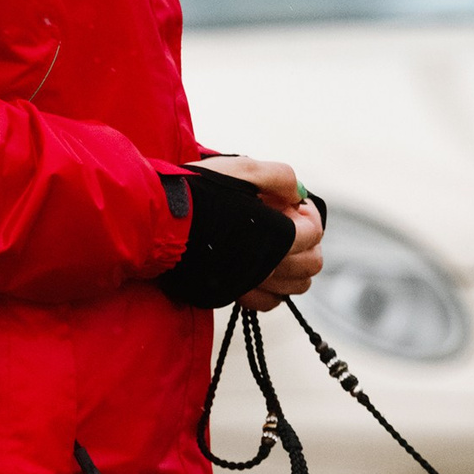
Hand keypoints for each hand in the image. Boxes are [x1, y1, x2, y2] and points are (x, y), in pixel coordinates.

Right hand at [198, 155, 323, 310]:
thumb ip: (280, 177)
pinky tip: (261, 270)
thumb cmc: (199, 191)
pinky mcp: (230, 293)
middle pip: (311, 265)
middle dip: (306, 243)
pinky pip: (267, 303)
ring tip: (275, 247)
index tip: (288, 204)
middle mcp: (267, 265)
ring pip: (293, 288)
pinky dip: (272, 290)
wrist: (158, 221)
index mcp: (277, 235)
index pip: (314, 233)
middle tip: (285, 225)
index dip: (307, 215)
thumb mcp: (243, 170)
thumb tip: (298, 194)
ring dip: (293, 267)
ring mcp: (249, 283)